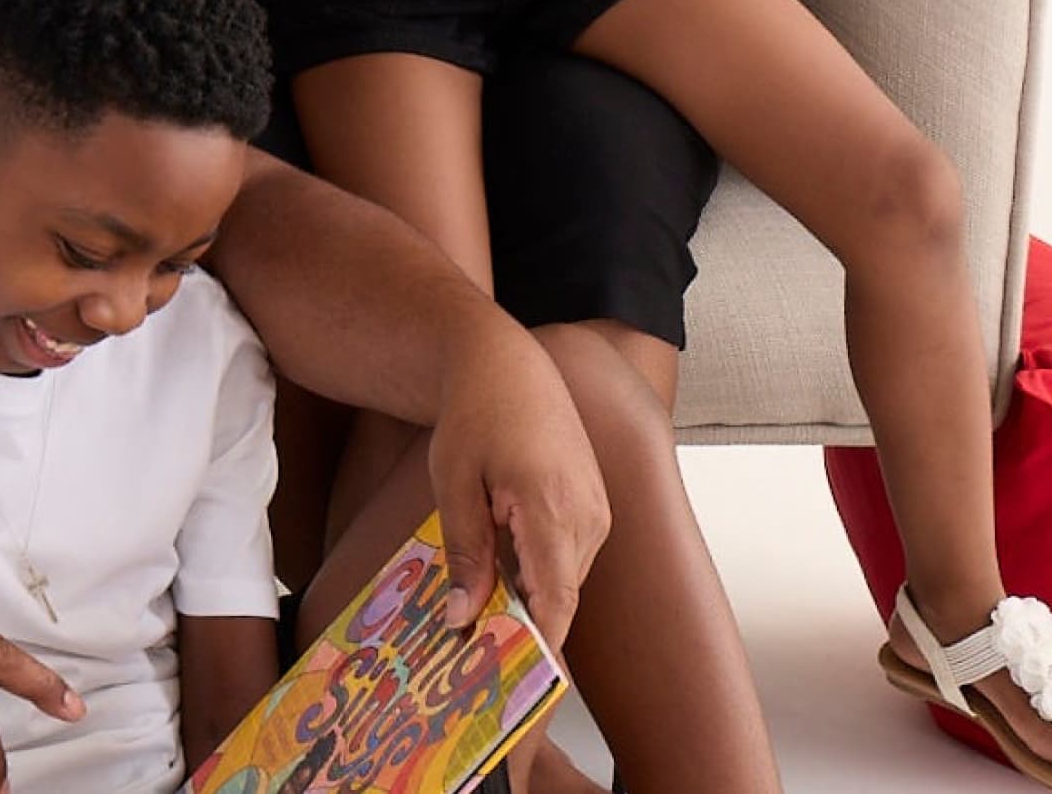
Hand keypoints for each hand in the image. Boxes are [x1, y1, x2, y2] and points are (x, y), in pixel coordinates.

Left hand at [422, 325, 609, 650]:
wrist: (507, 365)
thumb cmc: (475, 416)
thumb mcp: (454, 486)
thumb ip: (465, 555)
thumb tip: (463, 618)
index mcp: (552, 509)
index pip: (556, 603)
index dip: (538, 651)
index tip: (514, 687)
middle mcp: (588, 515)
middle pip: (561, 598)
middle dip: (524, 633)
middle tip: (477, 667)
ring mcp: (596, 510)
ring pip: (565, 580)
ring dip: (530, 603)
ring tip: (481, 628)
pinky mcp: (593, 505)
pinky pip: (568, 557)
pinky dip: (538, 575)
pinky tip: (500, 583)